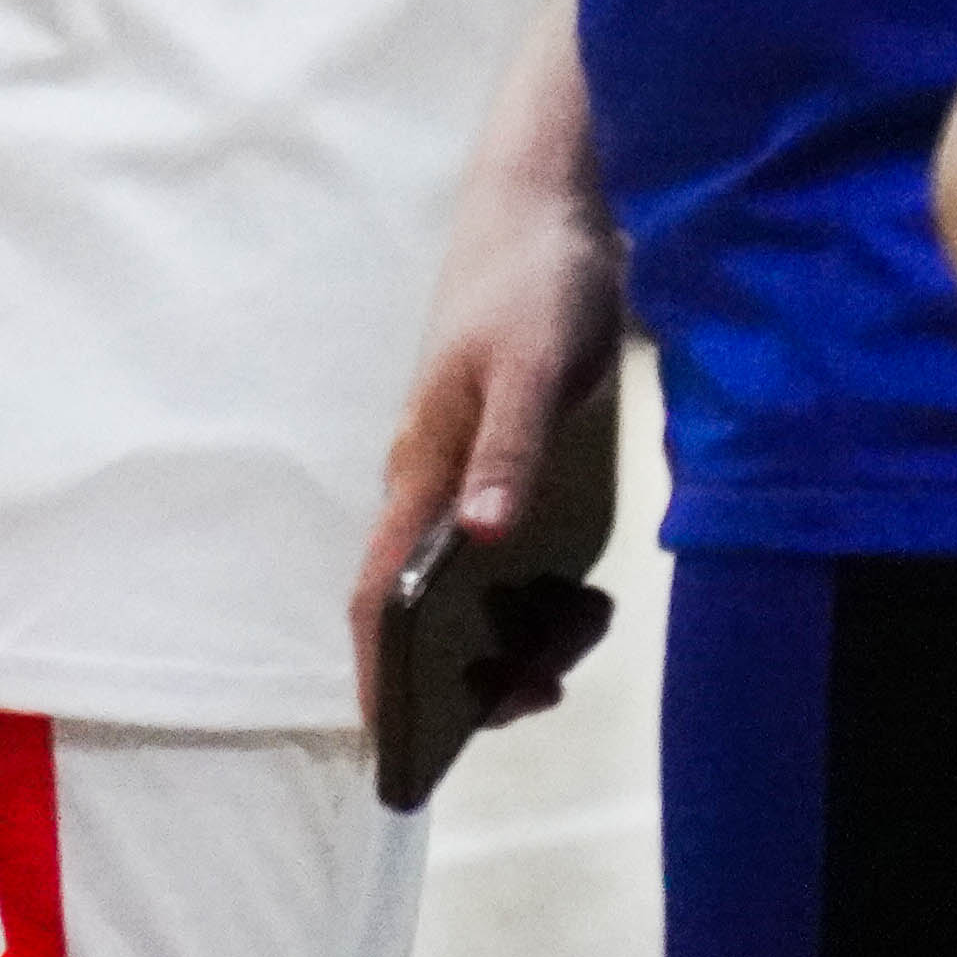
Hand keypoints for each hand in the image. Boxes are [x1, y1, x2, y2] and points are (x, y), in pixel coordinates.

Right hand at [351, 150, 621, 733]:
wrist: (549, 218)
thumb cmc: (530, 289)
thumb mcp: (529, 367)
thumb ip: (506, 450)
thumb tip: (479, 538)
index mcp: (421, 469)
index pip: (374, 590)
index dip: (375, 668)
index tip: (391, 739)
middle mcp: (432, 487)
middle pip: (418, 610)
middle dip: (467, 672)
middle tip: (540, 694)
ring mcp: (467, 481)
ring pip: (466, 594)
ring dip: (510, 640)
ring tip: (575, 643)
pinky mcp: (505, 470)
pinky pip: (505, 565)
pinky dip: (537, 604)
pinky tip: (582, 602)